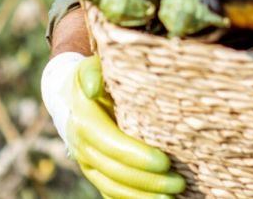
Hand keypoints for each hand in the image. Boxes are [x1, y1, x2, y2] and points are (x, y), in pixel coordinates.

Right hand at [65, 55, 184, 198]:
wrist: (73, 95)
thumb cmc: (96, 77)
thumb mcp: (92, 67)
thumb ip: (93, 72)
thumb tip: (92, 88)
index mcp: (84, 119)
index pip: (110, 143)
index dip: (137, 156)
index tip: (165, 161)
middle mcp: (82, 145)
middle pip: (114, 170)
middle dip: (147, 180)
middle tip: (179, 183)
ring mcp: (87, 162)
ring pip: (112, 187)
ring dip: (142, 196)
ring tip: (172, 197)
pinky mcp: (95, 173)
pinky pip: (111, 193)